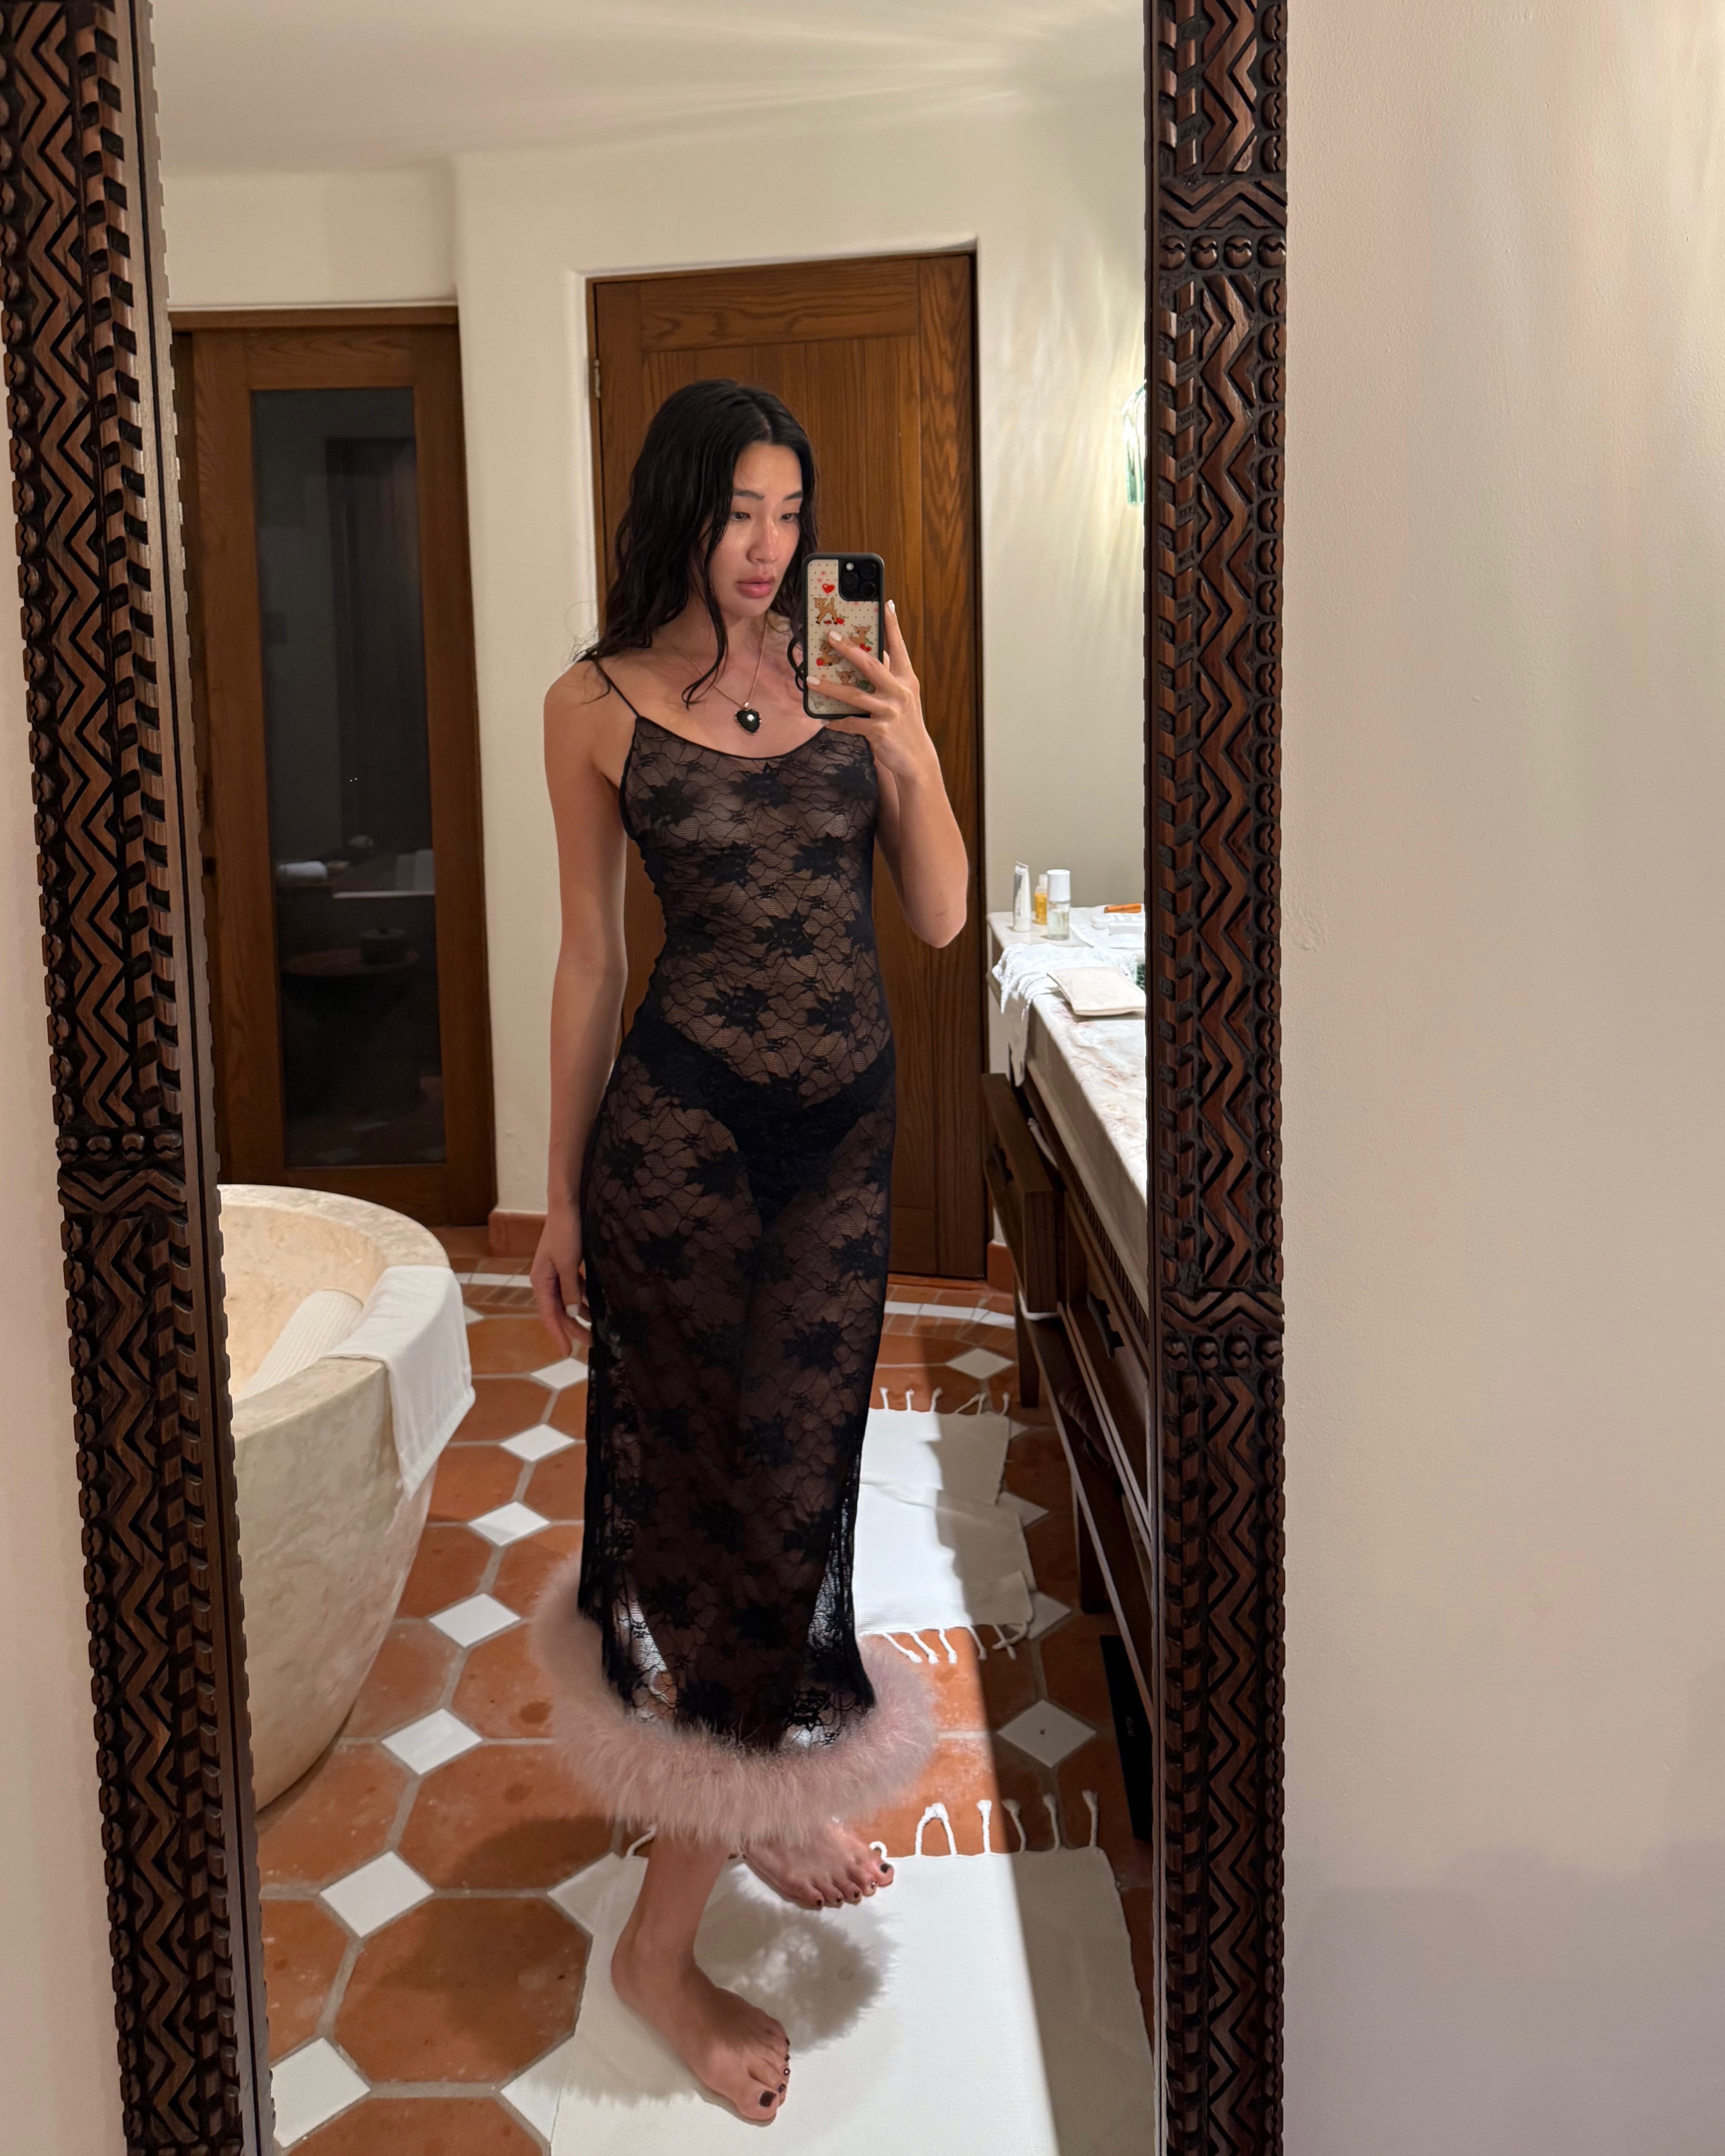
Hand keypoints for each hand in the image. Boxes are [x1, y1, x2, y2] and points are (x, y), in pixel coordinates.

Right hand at [531, 1201, 587, 1353]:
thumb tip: (573, 1314)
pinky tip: (595, 1307)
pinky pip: (574, 1289)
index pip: (549, 1315)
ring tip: (595, 1330)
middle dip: (572, 1328)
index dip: (558, 1334)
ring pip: (567, 1301)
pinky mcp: (566, 1266)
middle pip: (558, 1311)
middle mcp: (545, 1279)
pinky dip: (583, 1299)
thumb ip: (570, 1290)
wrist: (567, 1207)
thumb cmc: (565, 1233)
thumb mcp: (568, 1264)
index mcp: (541, 1280)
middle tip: (590, 1343)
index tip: (566, 1352)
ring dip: (580, 1315)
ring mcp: (556, 1273)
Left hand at [820, 601, 939, 783]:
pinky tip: (823, 719)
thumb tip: (870, 656)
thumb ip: (888, 676)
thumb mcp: (903, 697)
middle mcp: (900, 691)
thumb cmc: (905, 723)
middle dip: (849, 649)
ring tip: (811, 680)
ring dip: (830, 687)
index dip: (892, 625)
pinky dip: (836, 721)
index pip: (899, 646)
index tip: (886, 603)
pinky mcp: (880, 731)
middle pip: (871, 665)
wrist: (917, 758)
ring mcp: (890, 711)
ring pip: (854, 695)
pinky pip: (852, 723)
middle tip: (830, 636)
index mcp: (906, 679)